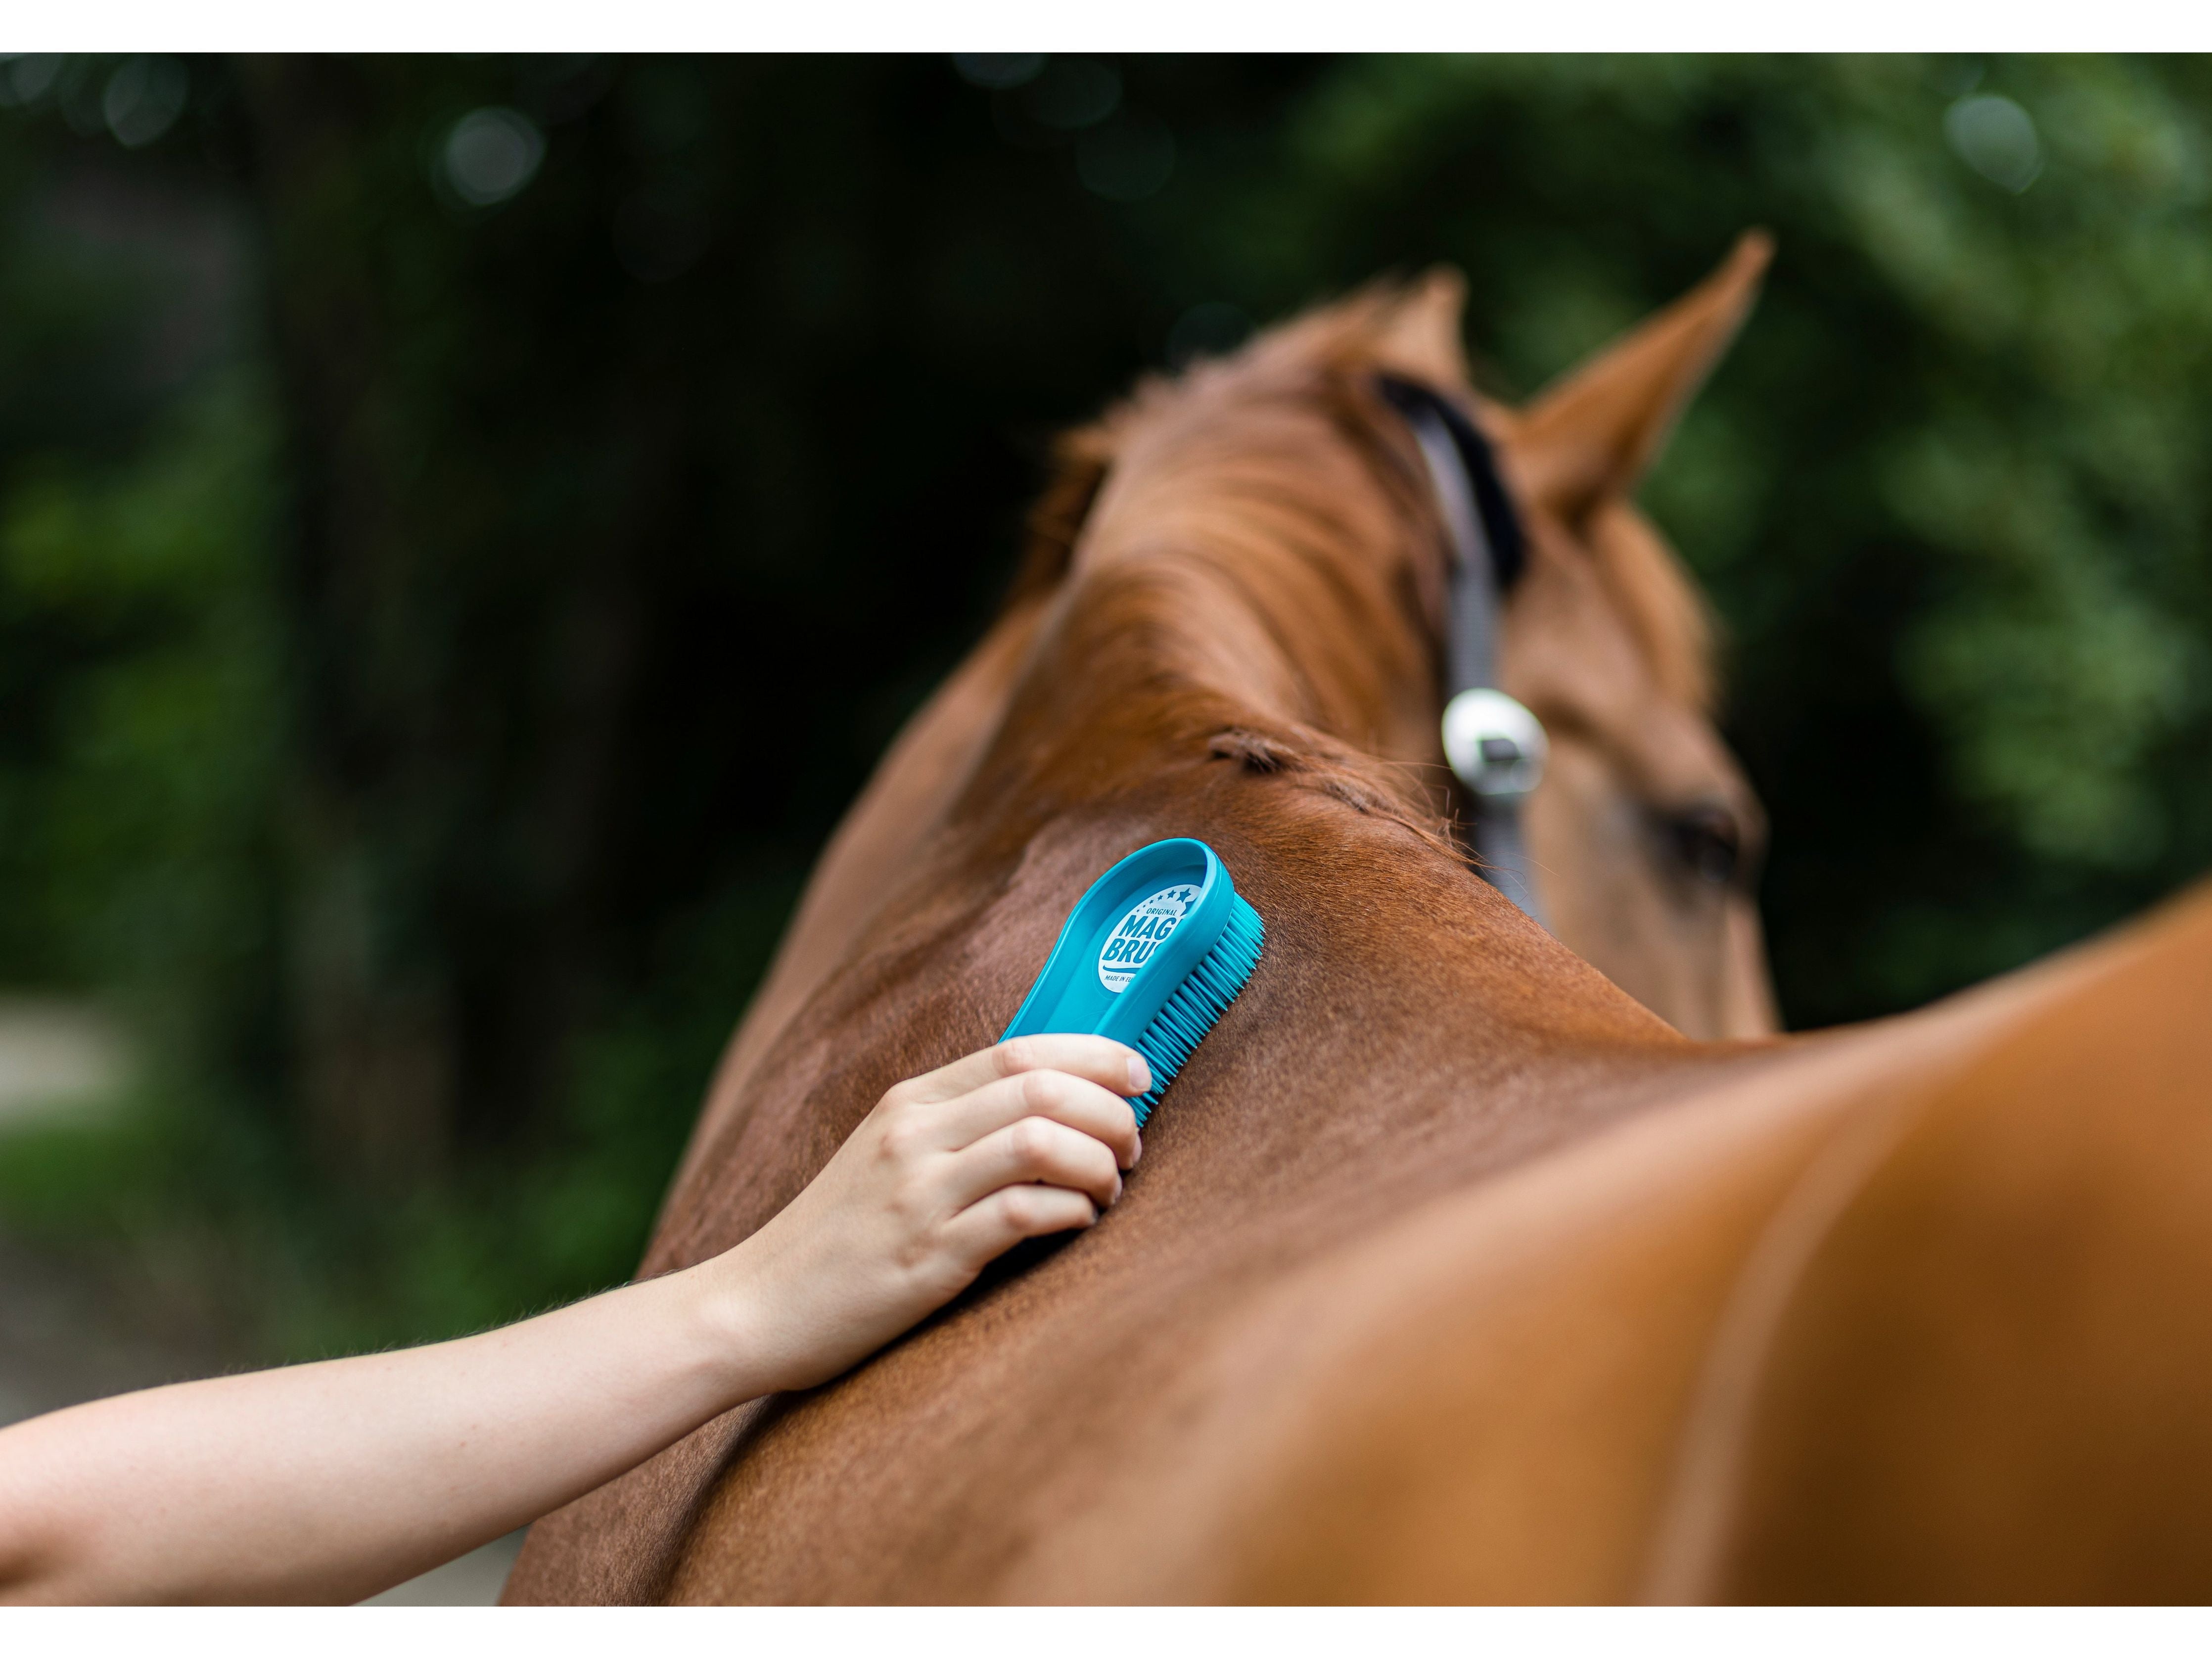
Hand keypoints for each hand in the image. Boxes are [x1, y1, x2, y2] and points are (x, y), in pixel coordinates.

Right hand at [706, 1035, 1148, 1392]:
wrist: (755, 1306)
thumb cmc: (837, 1235)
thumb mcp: (886, 1154)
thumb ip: (956, 1124)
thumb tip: (1054, 1107)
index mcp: (908, 1102)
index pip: (1020, 1051)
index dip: (1095, 1055)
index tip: (1138, 1077)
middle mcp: (914, 1136)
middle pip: (1042, 1088)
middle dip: (1111, 1112)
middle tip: (1132, 1146)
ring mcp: (919, 1195)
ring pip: (1042, 1143)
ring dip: (1100, 1162)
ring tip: (1111, 1188)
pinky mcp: (928, 1257)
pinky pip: (1024, 1215)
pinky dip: (1072, 1212)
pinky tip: (1080, 1222)